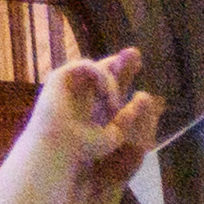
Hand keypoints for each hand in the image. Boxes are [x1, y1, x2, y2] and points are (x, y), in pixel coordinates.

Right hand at [38, 48, 154, 176]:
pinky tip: (105, 95)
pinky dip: (100, 77)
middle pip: (101, 68)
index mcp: (87, 102)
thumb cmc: (82, 148)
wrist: (58, 150)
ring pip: (97, 69)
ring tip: (113, 105)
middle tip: (136, 54)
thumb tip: (145, 96)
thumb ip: (127, 116)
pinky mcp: (59, 76)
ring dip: (110, 84)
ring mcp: (68, 82)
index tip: (139, 66)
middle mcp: (77, 89)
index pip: (105, 82)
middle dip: (119, 62)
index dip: (121, 73)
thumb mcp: (114, 133)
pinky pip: (87, 66)